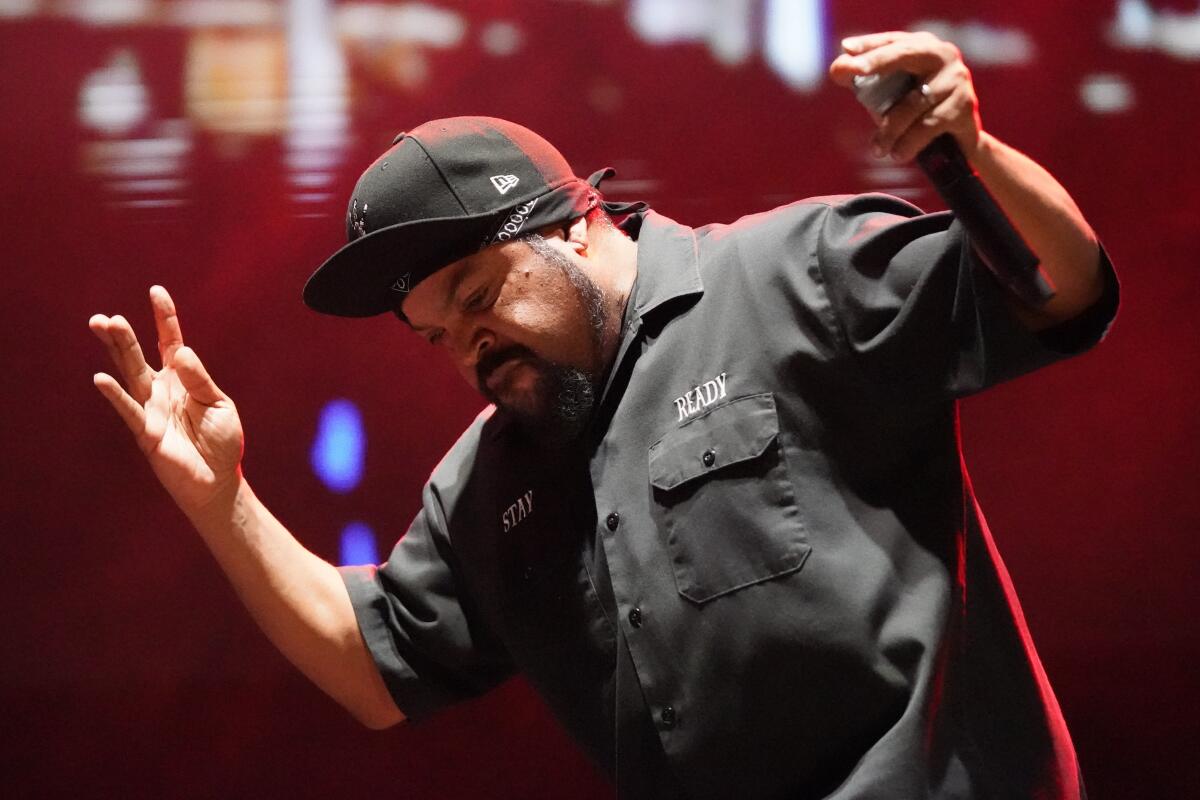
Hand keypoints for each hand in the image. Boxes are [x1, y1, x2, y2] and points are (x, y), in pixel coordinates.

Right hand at [90, 286, 244, 515]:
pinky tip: (100, 378)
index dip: (164, 317)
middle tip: (106, 317)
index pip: (170, 341)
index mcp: (183, 378)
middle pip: (138, 355)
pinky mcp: (146, 432)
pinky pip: (129, 410)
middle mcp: (162, 389)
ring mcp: (151, 409)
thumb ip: (200, 379)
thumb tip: (183, 352)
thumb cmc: (220, 441)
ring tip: (103, 326)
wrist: (218, 481)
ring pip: (129, 374)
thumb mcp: (219, 404)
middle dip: (123, 334)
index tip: (156, 291)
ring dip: (116, 351)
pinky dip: (115, 395)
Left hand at [829, 31, 982, 163]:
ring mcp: (956, 80)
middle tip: (853, 70)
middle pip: (905, 54)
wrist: (958, 145)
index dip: (868, 44)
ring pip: (912, 103)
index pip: (892, 42)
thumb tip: (837, 69)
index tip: (846, 49)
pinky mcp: (965, 107)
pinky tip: (897, 154)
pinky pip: (928, 126)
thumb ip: (864, 82)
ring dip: (889, 130)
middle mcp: (943, 56)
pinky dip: (909, 143)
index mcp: (922, 48)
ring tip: (877, 149)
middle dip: (877, 62)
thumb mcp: (889, 96)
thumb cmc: (915, 115)